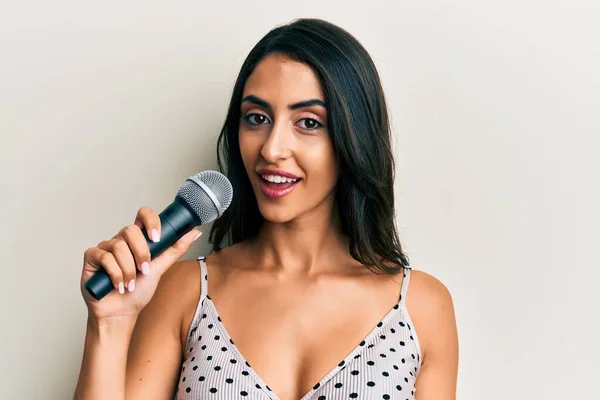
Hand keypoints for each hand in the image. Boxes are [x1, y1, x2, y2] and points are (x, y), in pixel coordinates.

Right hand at [80, 206, 200, 322]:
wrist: (121, 313)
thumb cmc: (138, 291)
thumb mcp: (160, 268)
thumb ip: (175, 250)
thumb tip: (194, 232)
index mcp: (138, 239)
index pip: (143, 214)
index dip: (150, 221)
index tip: (157, 237)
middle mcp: (121, 240)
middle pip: (130, 230)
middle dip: (141, 253)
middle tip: (144, 270)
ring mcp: (105, 247)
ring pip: (118, 245)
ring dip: (128, 269)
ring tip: (130, 284)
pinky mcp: (92, 257)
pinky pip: (104, 256)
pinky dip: (115, 274)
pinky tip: (119, 286)